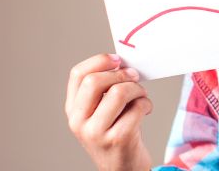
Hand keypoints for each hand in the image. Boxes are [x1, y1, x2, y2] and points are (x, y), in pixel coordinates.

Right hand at [64, 53, 154, 170]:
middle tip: (134, 76)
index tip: (116, 60)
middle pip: (95, 81)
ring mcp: (97, 133)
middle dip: (120, 74)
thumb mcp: (97, 115)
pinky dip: (146, 103)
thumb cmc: (114, 136)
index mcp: (72, 111)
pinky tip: (146, 109)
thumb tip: (121, 64)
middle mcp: (79, 122)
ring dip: (136, 89)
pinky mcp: (118, 140)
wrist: (123, 170)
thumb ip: (101, 92)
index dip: (99, 61)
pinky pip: (136, 109)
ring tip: (141, 96)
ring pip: (118, 93)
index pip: (77, 74)